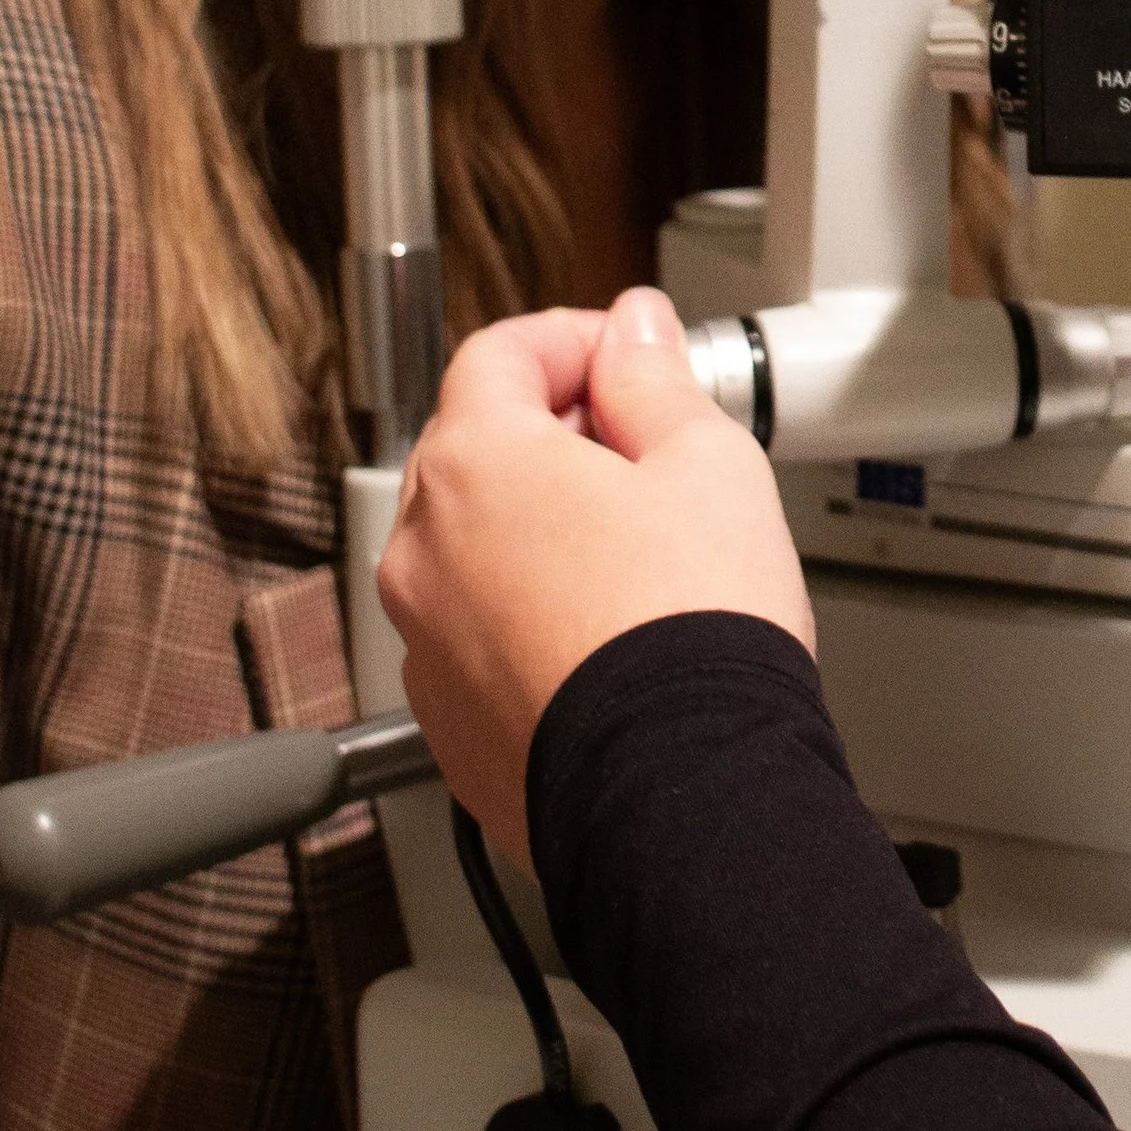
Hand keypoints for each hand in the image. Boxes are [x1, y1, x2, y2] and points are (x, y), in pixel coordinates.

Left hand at [380, 287, 812, 865]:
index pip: (499, 355)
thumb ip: (654, 380)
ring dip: (542, 533)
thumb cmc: (693, 634)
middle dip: (558, 435)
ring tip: (643, 557)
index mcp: (474, 464)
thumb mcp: (707, 463)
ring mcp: (425, 645)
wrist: (684, 797)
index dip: (574, 340)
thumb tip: (634, 333)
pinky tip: (613, 637)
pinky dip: (532, 621)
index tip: (629, 358)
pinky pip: (483, 640)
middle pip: (476, 451)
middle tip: (649, 453)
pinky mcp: (449, 725)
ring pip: (475, 551)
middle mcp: (423, 551)